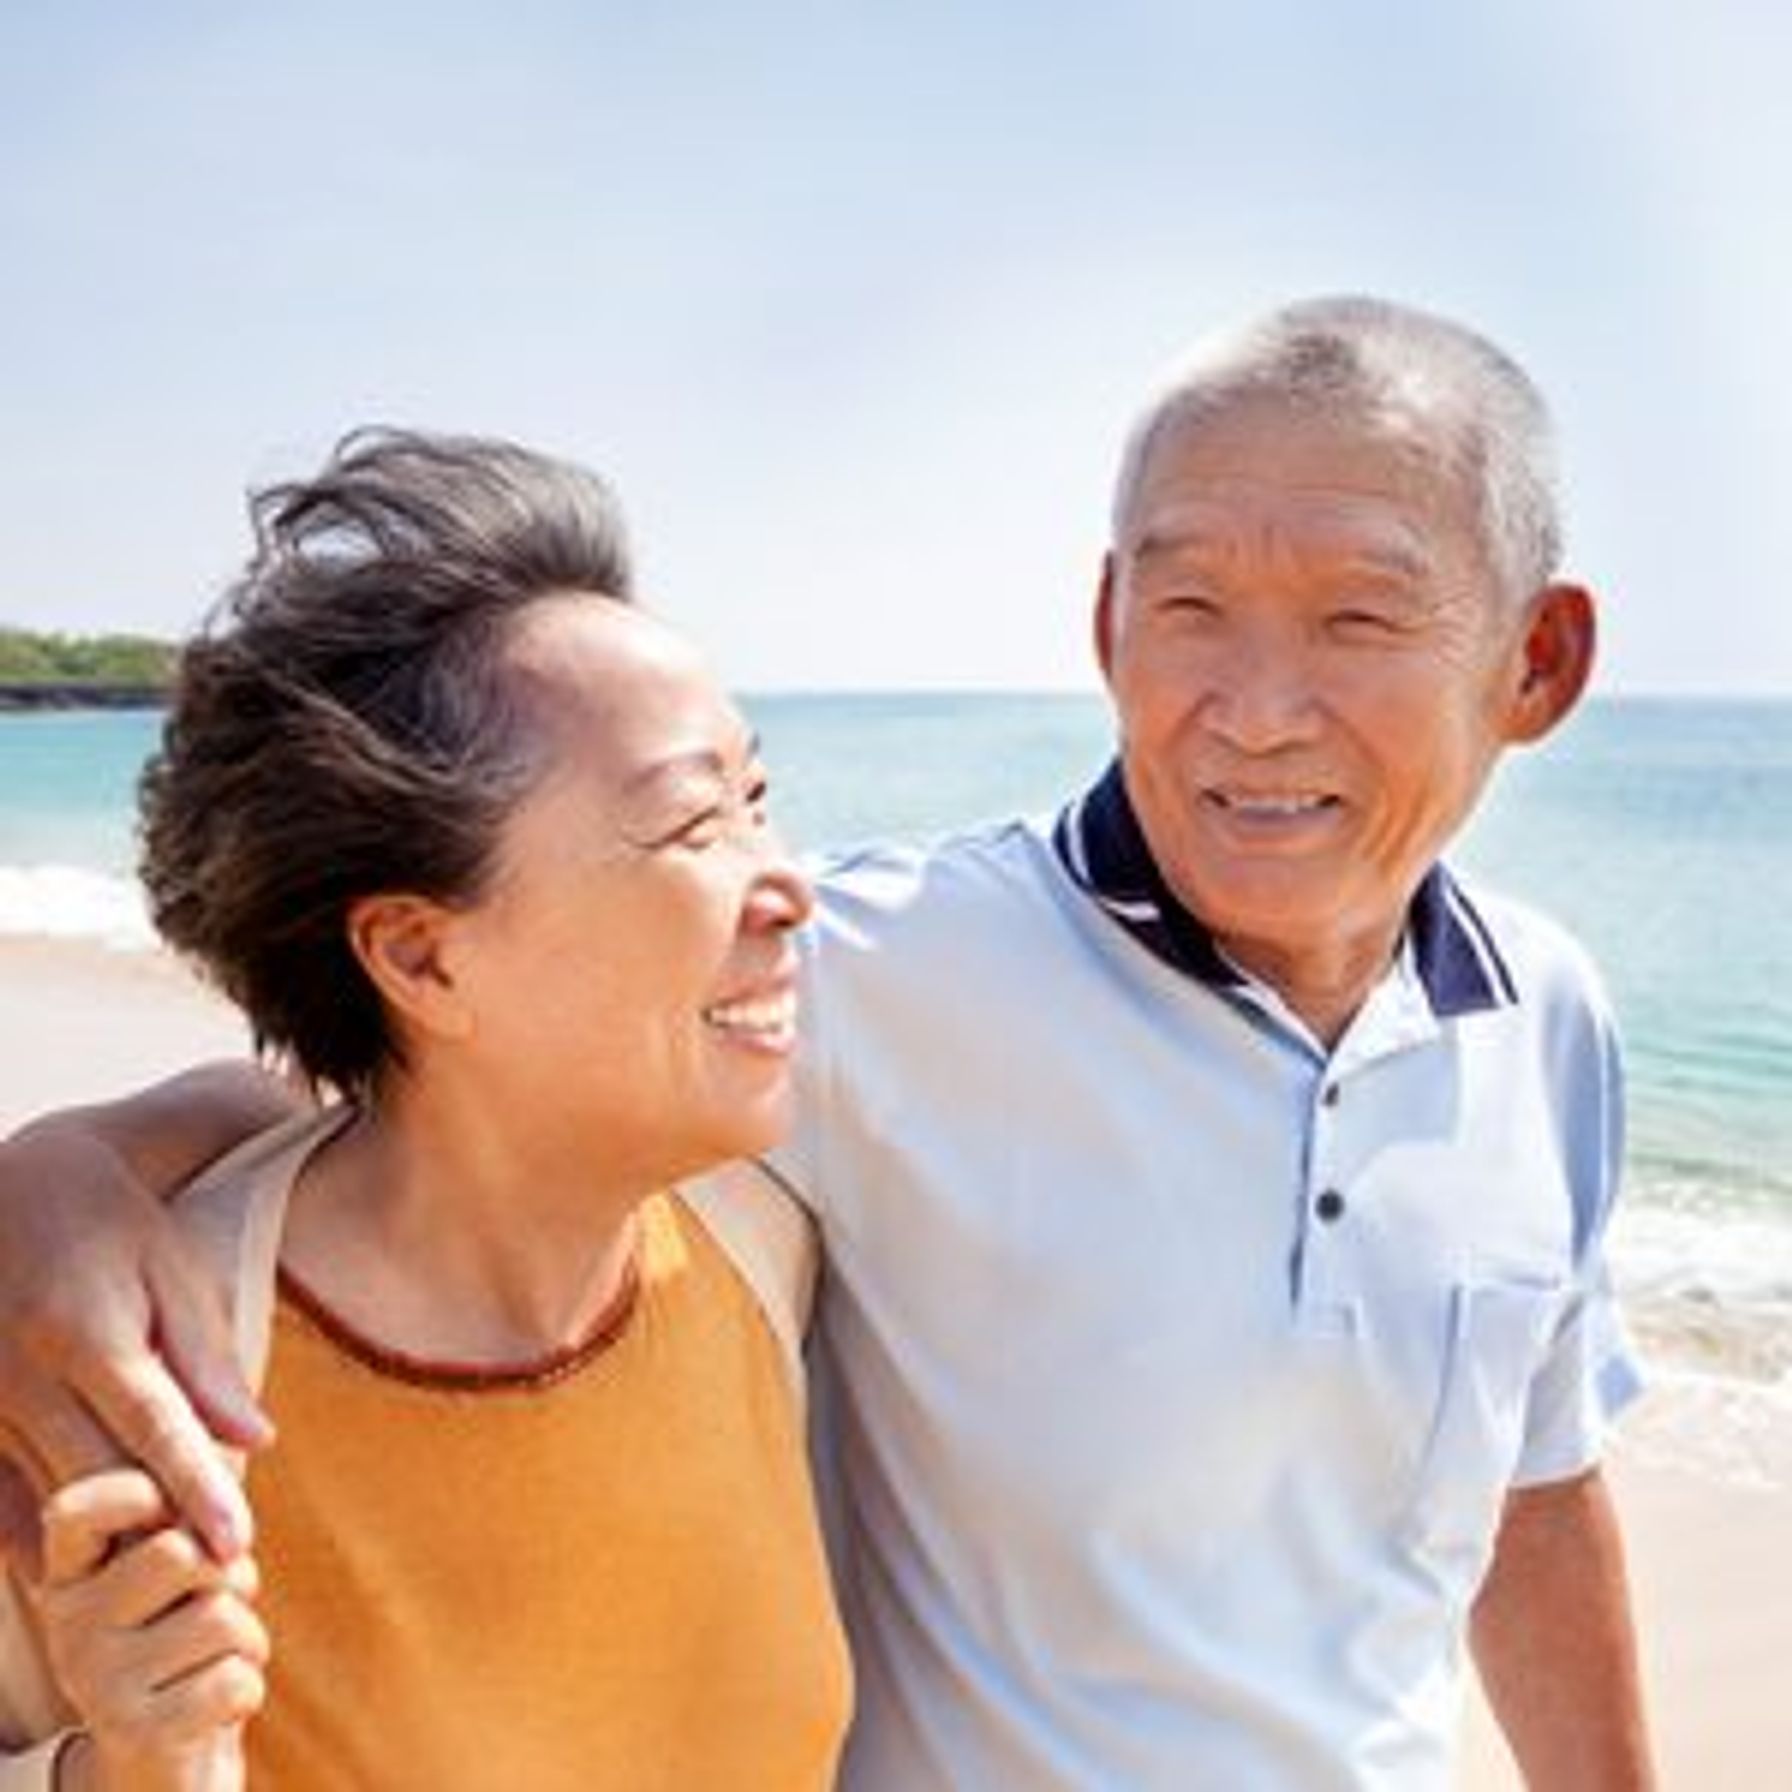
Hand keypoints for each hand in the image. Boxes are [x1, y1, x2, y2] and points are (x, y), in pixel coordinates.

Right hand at [0, 1119, 268, 1562]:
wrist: (8, 1193)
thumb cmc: (111, 1228)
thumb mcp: (172, 1272)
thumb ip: (208, 1361)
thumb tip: (258, 1439)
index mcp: (87, 1333)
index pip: (154, 1429)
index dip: (198, 1491)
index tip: (238, 1544)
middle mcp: (23, 1377)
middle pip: (99, 1478)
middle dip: (159, 1532)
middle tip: (220, 1574)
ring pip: (48, 1500)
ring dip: (109, 1542)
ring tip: (171, 1575)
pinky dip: (40, 1540)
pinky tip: (86, 1563)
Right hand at [35, 1471, 266, 1791]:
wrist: (165, 1761)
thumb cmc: (189, 1639)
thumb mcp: (185, 1569)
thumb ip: (198, 1506)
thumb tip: (247, 1435)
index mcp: (75, 1569)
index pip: (79, 1508)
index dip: (135, 1492)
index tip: (169, 1498)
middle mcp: (68, 1619)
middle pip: (182, 1551)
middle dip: (235, 1576)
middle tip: (222, 1606)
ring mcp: (93, 1677)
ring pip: (220, 1616)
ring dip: (249, 1640)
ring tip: (216, 1661)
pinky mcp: (130, 1729)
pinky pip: (231, 1681)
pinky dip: (247, 1690)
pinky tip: (212, 1706)